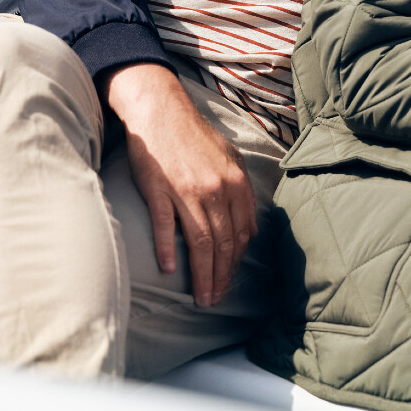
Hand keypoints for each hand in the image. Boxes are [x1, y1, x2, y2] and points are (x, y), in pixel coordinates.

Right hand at [102, 63, 256, 308]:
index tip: (228, 279)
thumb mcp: (230, 158)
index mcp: (235, 183)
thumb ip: (242, 192)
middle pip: (223, 244)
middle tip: (215, 301)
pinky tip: (170, 270)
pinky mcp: (159, 189)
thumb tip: (251, 228)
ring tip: (201, 298)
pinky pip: (166, 225)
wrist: (160, 110)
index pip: (241, 234)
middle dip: (221, 277)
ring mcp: (186, 190)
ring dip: (202, 275)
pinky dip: (168, 249)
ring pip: (200, 242)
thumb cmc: (194, 135)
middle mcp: (215, 189)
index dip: (235, 263)